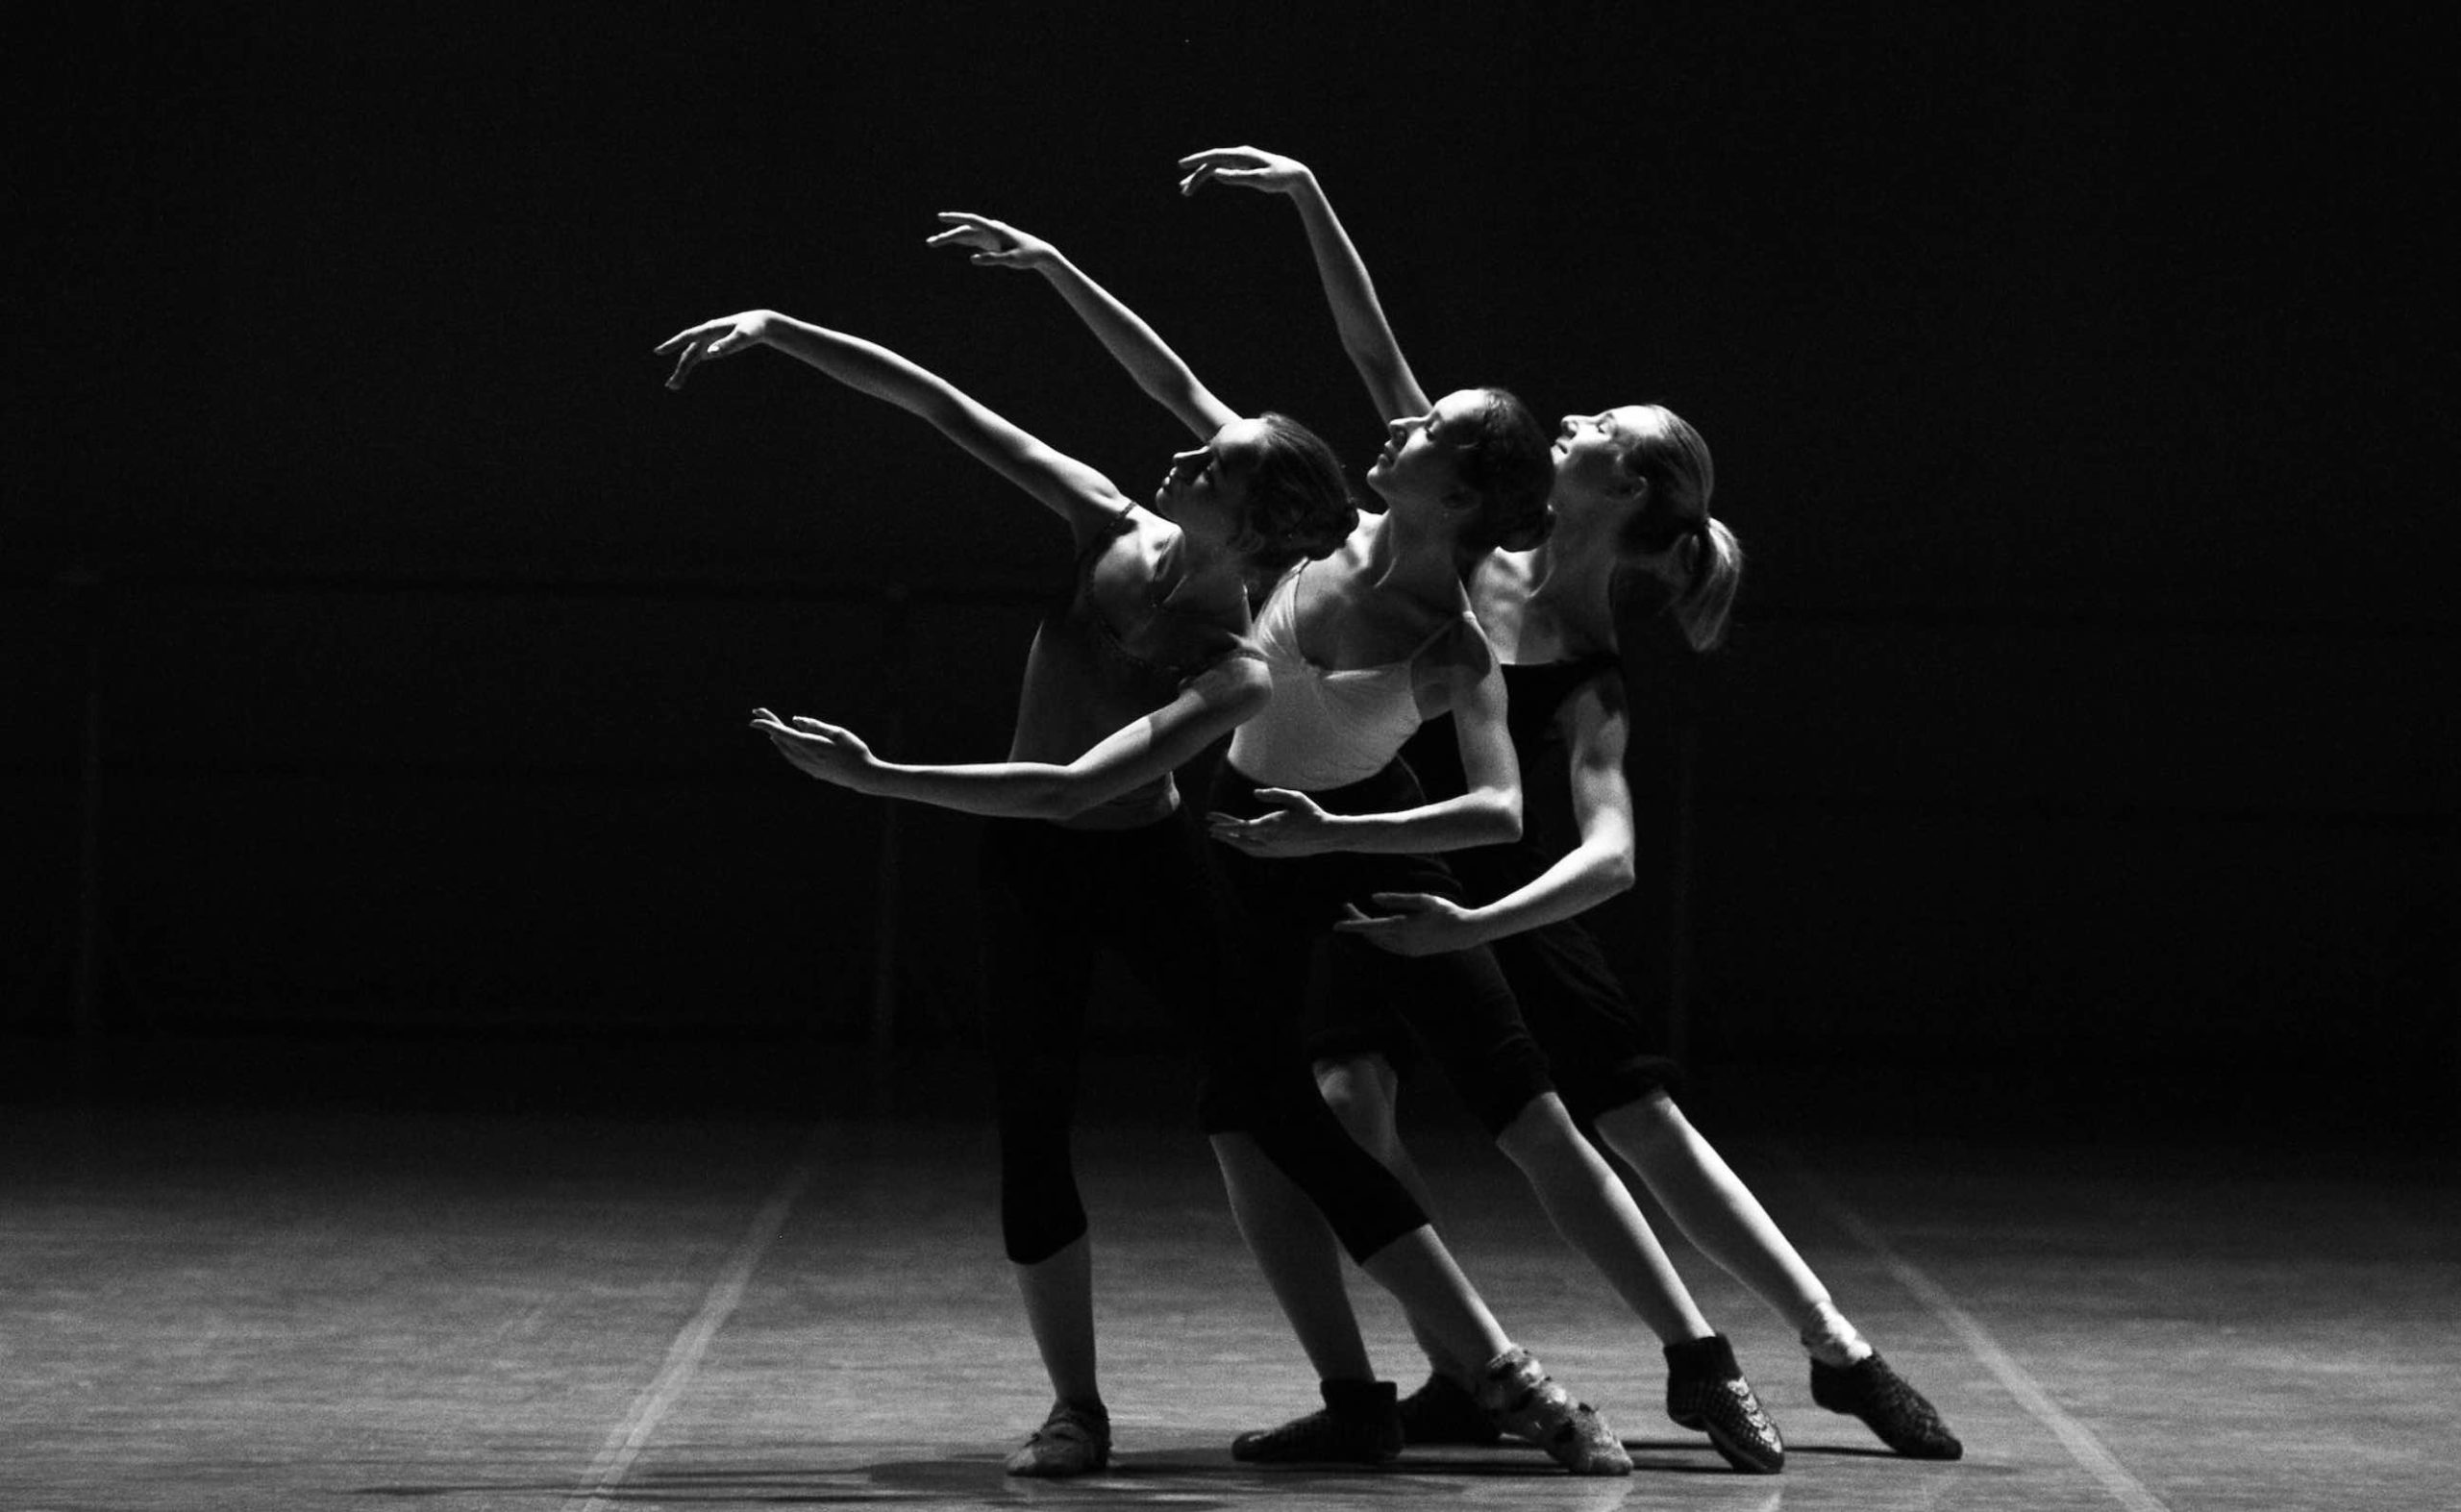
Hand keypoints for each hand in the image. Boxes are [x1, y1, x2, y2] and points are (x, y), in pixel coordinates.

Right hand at [656, 311, 774, 389]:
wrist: (758, 324)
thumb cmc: (751, 329)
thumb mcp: (743, 337)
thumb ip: (727, 344)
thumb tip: (709, 353)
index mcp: (710, 329)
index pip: (687, 337)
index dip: (672, 344)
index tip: (658, 351)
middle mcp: (705, 335)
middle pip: (687, 353)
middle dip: (679, 369)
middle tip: (670, 385)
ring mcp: (707, 341)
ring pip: (690, 357)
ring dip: (681, 371)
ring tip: (673, 387)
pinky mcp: (711, 347)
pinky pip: (696, 358)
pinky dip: (689, 367)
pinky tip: (682, 379)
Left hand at [750, 707, 879, 790]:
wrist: (864, 776)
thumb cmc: (854, 751)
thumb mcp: (837, 732)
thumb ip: (815, 726)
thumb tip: (795, 721)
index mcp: (811, 746)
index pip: (783, 733)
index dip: (768, 725)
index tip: (754, 718)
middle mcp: (805, 758)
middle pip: (781, 740)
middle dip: (769, 726)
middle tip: (759, 712)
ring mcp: (807, 767)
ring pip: (784, 750)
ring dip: (776, 736)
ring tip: (769, 724)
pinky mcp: (811, 771)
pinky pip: (791, 757)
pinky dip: (784, 746)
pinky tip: (783, 742)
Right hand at [925, 212, 1060, 271]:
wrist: (1040, 253)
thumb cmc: (1027, 256)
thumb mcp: (1010, 260)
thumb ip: (992, 259)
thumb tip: (972, 259)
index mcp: (995, 229)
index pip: (971, 221)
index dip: (955, 218)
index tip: (940, 217)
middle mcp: (990, 229)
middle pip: (964, 230)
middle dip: (946, 235)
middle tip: (930, 243)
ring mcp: (990, 234)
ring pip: (966, 234)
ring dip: (950, 238)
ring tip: (933, 242)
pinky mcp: (991, 240)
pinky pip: (972, 239)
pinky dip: (960, 240)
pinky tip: (951, 241)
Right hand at [1177, 145, 1311, 197]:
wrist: (1294, 175)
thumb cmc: (1280, 177)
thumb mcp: (1260, 180)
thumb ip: (1238, 177)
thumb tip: (1217, 174)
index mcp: (1242, 155)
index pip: (1214, 156)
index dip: (1197, 160)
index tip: (1182, 164)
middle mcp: (1238, 155)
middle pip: (1211, 164)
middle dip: (1196, 176)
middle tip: (1184, 191)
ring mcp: (1239, 160)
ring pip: (1214, 168)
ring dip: (1199, 178)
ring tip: (1186, 191)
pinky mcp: (1241, 167)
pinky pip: (1221, 171)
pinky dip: (1210, 177)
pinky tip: (1200, 183)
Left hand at [1205, 788, 1342, 857]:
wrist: (1326, 836)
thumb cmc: (1311, 814)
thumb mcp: (1295, 797)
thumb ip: (1274, 794)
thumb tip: (1255, 794)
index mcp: (1270, 826)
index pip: (1240, 827)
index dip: (1224, 826)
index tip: (1211, 824)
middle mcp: (1269, 841)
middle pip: (1239, 839)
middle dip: (1224, 833)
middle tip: (1210, 830)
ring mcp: (1273, 850)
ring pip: (1246, 848)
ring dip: (1233, 842)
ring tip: (1221, 836)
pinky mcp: (1278, 854)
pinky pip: (1256, 852)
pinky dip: (1244, 847)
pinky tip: (1241, 843)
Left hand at [1332, 892, 1481, 956]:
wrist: (1464, 933)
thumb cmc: (1445, 911)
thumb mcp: (1422, 899)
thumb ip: (1397, 899)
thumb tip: (1373, 899)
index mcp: (1403, 927)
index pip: (1370, 927)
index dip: (1352, 925)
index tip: (1336, 925)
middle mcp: (1401, 942)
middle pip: (1370, 934)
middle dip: (1357, 921)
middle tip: (1347, 906)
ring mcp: (1406, 950)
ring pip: (1377, 942)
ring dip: (1366, 930)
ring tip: (1357, 914)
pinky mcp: (1410, 953)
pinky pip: (1387, 946)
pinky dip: (1377, 936)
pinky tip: (1374, 928)